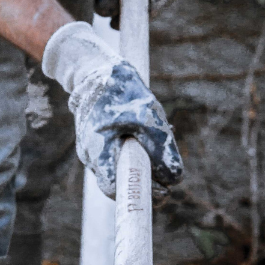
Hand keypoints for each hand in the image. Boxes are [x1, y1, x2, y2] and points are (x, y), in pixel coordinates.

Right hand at [42, 21, 182, 198]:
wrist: (95, 69)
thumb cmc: (123, 92)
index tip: (163, 193)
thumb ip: (162, 151)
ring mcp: (89, 151)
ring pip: (117, 169)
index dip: (139, 194)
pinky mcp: (95, 144)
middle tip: (168, 179)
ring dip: (138, 165)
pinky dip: (130, 154)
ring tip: (155, 146)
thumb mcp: (150, 118)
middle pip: (118, 182)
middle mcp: (89, 156)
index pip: (116, 189)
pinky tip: (142, 137)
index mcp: (98, 151)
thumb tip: (175, 180)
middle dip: (143, 181)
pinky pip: (114, 157)